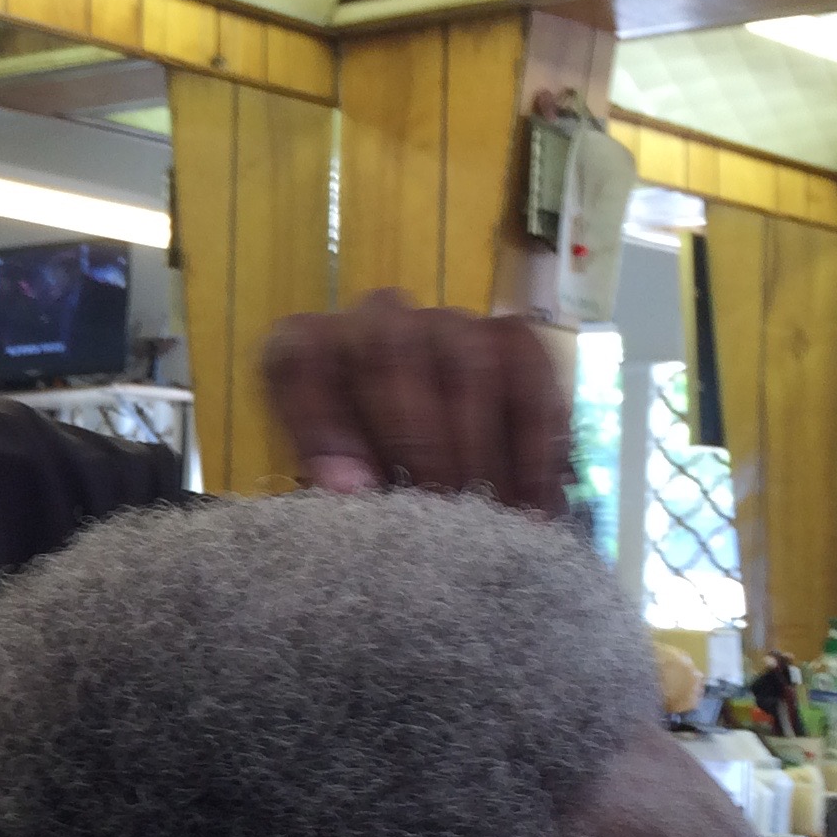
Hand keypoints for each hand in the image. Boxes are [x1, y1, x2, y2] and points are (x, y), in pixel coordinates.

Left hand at [264, 289, 570, 512]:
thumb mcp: (339, 490)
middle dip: (416, 439)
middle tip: (439, 507)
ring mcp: (447, 322)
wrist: (440, 478)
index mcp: (310, 349)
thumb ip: (336, 484)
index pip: (300, 356)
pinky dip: (535, 440)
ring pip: (466, 361)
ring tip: (489, 516)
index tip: (350, 493)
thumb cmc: (371, 484)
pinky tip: (535, 498)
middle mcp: (376, 320)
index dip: (321, 421)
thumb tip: (354, 488)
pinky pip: (529, 371)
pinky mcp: (510, 337)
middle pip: (390, 349)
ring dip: (478, 447)